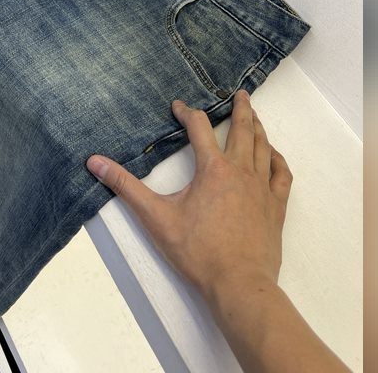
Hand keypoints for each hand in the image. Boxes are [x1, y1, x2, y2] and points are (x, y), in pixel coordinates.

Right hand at [86, 90, 291, 302]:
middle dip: (240, 108)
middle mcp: (240, 171)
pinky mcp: (276, 206)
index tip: (178, 107)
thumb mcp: (155, 217)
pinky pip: (282, 175)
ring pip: (264, 147)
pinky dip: (278, 160)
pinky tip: (274, 155)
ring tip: (256, 116)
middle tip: (240, 93)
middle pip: (243, 129)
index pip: (199, 128)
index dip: (187, 113)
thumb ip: (125, 187)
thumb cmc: (197, 251)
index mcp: (212, 168)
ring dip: (259, 128)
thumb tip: (95, 162)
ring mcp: (262, 188)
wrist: (238, 284)